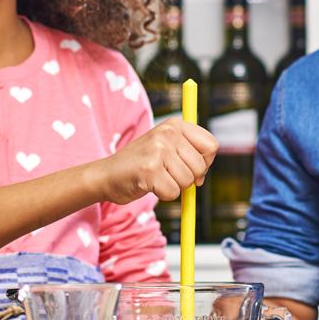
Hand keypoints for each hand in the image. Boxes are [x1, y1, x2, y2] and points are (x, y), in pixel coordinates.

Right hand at [95, 120, 216, 204]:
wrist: (107, 174)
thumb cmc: (140, 164)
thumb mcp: (165, 148)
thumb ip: (188, 155)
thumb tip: (203, 175)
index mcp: (174, 125)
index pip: (211, 145)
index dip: (205, 162)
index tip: (191, 167)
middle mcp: (167, 133)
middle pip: (201, 166)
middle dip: (189, 178)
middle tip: (168, 174)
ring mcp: (158, 150)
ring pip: (188, 181)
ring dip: (174, 187)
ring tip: (156, 177)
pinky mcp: (150, 170)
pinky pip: (173, 192)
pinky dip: (164, 194)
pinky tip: (150, 184)